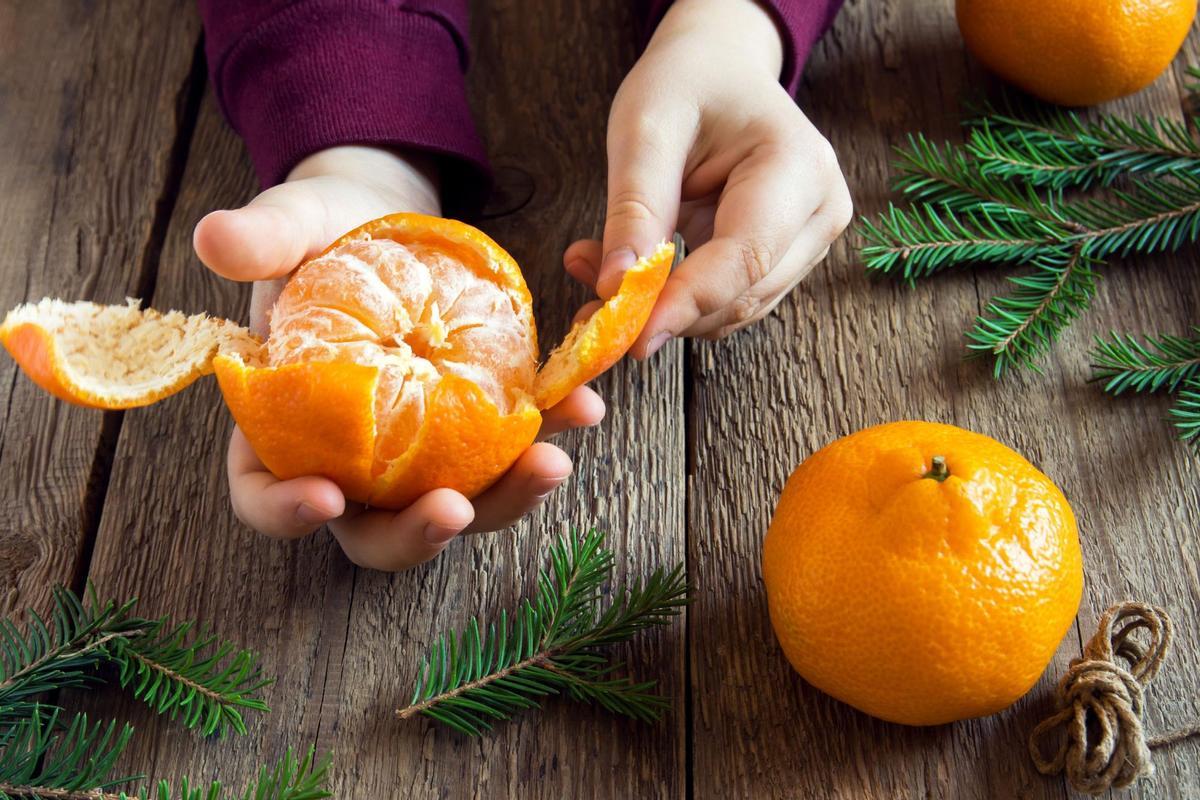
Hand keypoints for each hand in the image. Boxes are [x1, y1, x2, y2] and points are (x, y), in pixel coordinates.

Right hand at [194, 146, 603, 569]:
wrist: (388, 222)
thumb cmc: (324, 231)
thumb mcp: (292, 225)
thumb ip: (261, 238)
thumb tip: (212, 237)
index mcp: (279, 430)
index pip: (263, 495)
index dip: (285, 511)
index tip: (324, 497)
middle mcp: (349, 461)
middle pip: (373, 529)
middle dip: (416, 533)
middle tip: (455, 509)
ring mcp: (417, 455)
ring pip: (456, 505)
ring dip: (505, 498)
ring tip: (551, 461)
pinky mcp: (474, 431)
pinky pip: (509, 452)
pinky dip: (547, 437)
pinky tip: (583, 409)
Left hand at [564, 0, 852, 356]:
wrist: (719, 69)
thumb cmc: (687, 82)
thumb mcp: (645, 128)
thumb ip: (635, 208)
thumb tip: (615, 288)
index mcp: (798, 167)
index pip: (744, 258)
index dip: (686, 304)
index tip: (630, 336)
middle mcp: (820, 212)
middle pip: (741, 295)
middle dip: (665, 310)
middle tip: (589, 303)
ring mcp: (809, 241)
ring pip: (732, 309)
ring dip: (665, 309)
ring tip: (599, 274)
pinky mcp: (785, 260)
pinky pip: (727, 300)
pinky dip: (676, 301)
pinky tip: (632, 275)